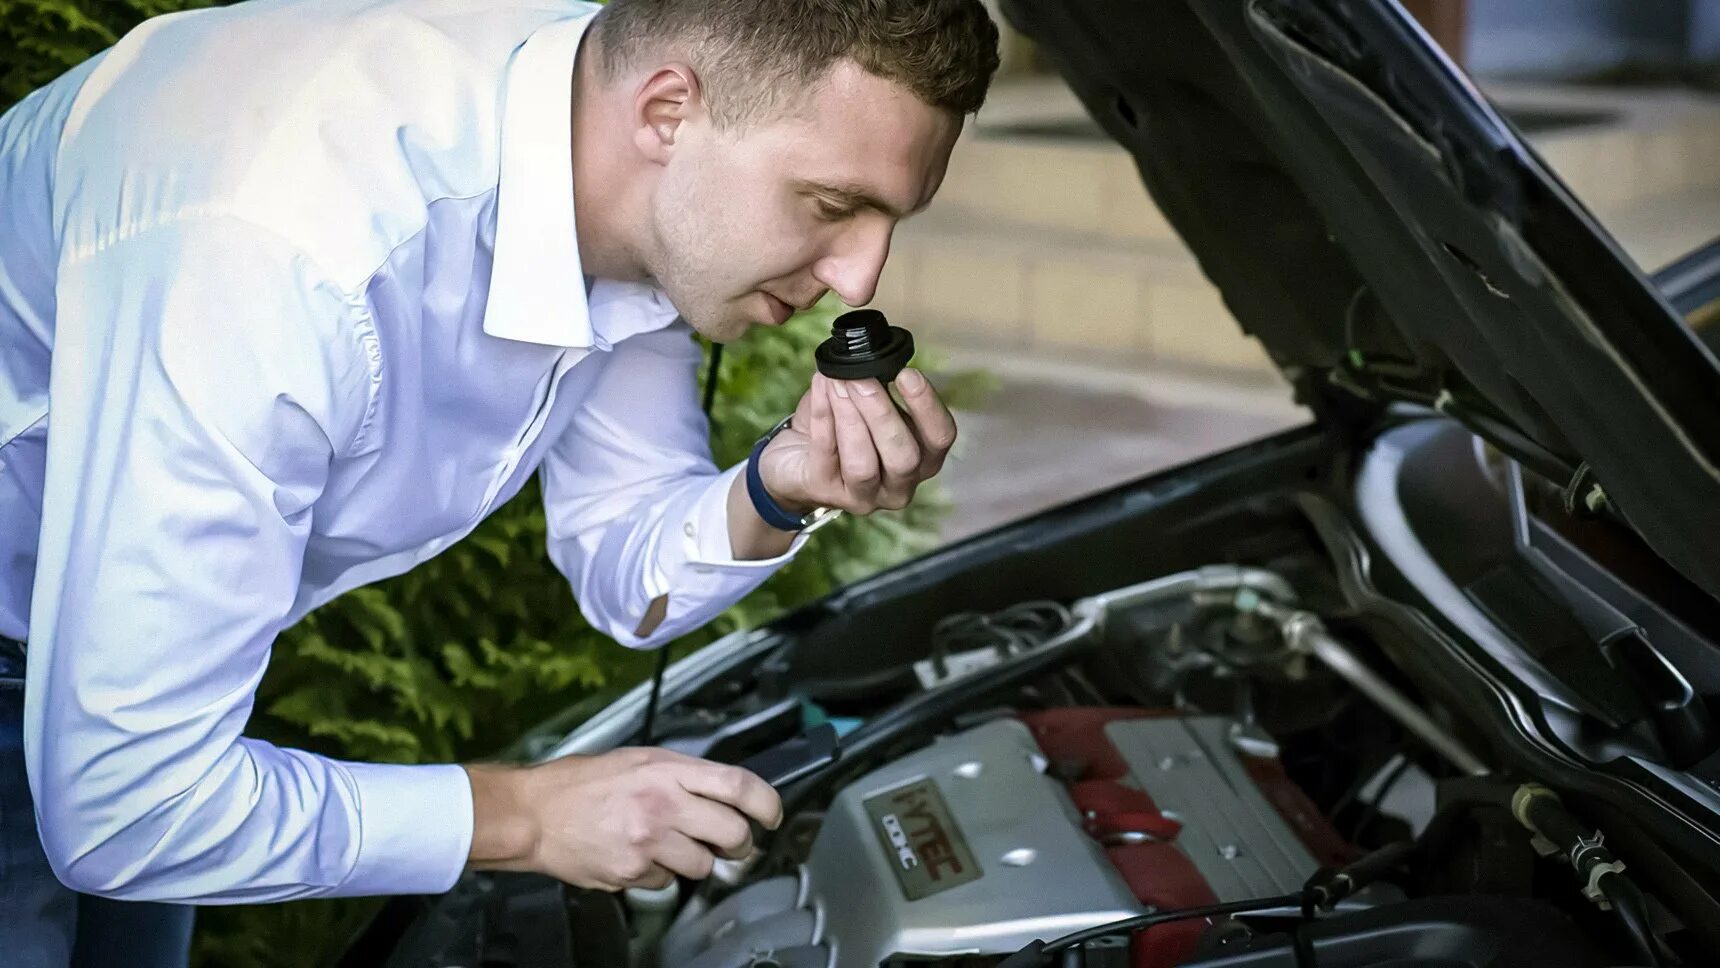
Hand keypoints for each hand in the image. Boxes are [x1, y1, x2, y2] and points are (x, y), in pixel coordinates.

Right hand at [465, 747, 781, 891]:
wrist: (534, 814)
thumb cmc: (582, 782)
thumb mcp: (639, 760)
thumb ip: (682, 775)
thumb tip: (723, 793)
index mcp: (668, 769)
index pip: (738, 785)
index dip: (767, 803)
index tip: (772, 816)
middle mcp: (664, 804)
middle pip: (732, 832)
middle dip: (740, 844)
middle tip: (734, 844)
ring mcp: (649, 841)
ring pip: (703, 864)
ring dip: (695, 860)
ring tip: (669, 846)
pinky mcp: (632, 872)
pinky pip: (666, 882)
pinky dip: (659, 874)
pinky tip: (637, 856)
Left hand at [757, 367, 956, 514]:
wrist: (794, 458)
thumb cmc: (841, 428)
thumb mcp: (869, 405)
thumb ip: (879, 385)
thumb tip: (871, 353)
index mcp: (922, 459)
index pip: (940, 438)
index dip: (927, 406)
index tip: (906, 373)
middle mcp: (899, 486)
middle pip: (904, 457)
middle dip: (882, 413)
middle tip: (861, 377)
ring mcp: (863, 496)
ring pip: (863, 465)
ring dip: (850, 417)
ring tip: (838, 381)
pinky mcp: (825, 491)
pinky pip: (826, 454)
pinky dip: (823, 416)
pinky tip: (820, 388)